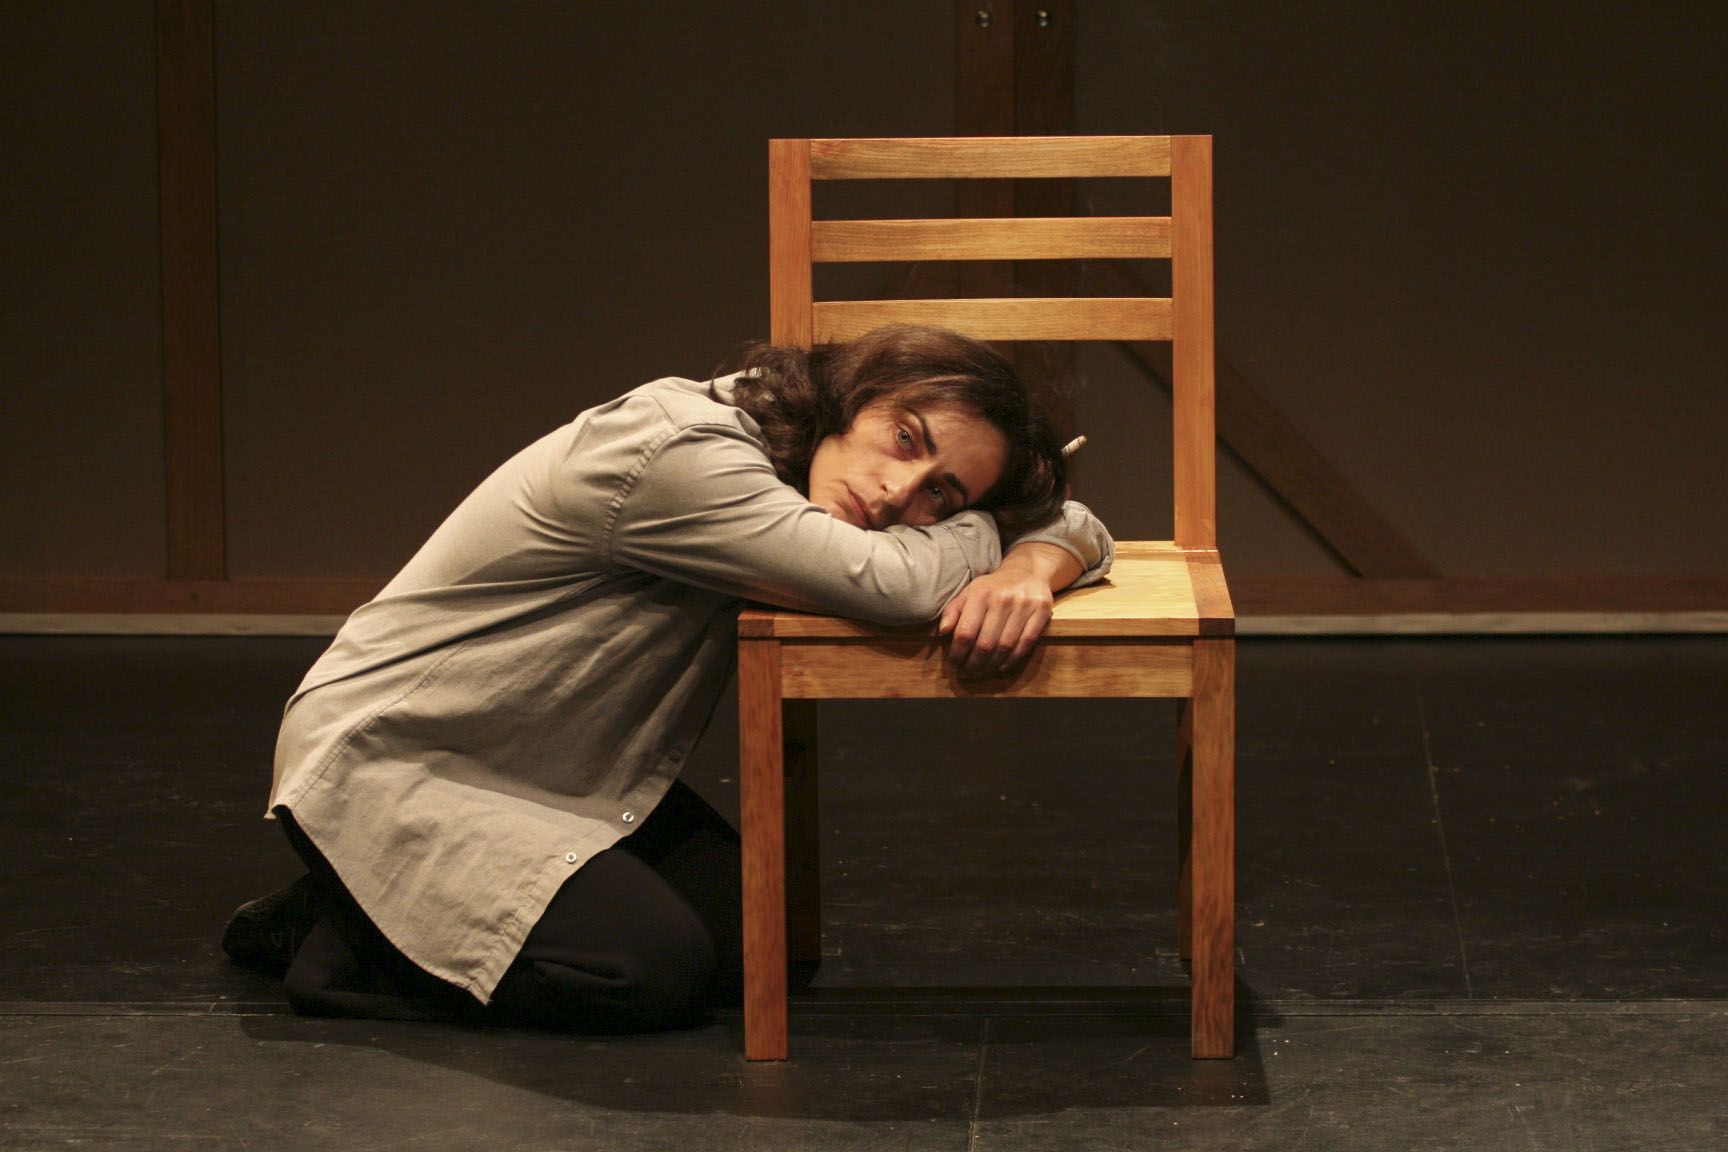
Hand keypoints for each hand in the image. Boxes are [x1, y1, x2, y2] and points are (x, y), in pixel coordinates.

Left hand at [938, 542, 1080, 677]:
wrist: (1028, 571)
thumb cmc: (993, 587)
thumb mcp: (969, 592)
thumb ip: (953, 611)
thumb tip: (943, 632)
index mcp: (981, 594)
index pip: (965, 632)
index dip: (957, 653)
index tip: (953, 663)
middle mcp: (1003, 599)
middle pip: (985, 644)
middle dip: (972, 664)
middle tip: (965, 673)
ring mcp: (1025, 606)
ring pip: (1005, 647)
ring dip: (990, 666)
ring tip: (980, 673)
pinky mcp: (1042, 612)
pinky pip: (1026, 644)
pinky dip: (1012, 660)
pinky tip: (1000, 666)